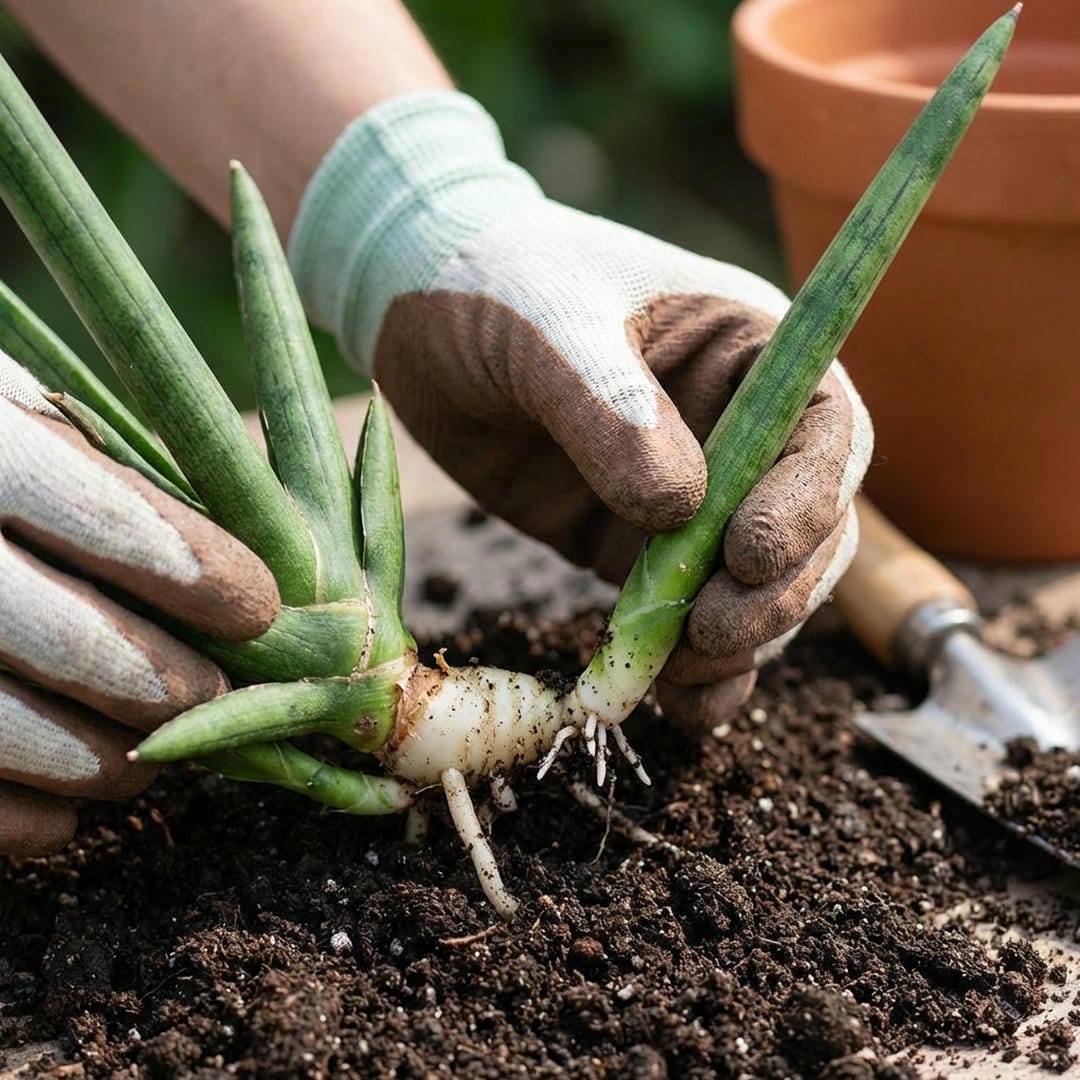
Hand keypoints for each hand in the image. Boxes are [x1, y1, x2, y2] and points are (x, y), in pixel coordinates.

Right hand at [0, 354, 278, 856]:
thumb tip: (245, 555)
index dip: (196, 572)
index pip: (104, 516)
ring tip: (143, 765)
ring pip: (3, 727)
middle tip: (209, 698)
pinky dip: (18, 820)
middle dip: (164, 684)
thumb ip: (93, 467)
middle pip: (71, 638)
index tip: (260, 609)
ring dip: (98, 763)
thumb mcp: (4, 419)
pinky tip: (59, 817)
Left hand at [289, 92, 871, 728]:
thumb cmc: (492, 286)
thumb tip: (680, 507)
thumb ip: (609, 404)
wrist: (419, 319)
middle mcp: (736, 429)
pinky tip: (674, 703)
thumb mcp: (545, 324)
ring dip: (736, 643)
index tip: (750, 554)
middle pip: (809, 527)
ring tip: (679, 675)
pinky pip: (684, 614)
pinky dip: (692, 667)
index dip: (810, 500)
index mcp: (747, 349)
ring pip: (756, 587)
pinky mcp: (634, 544)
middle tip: (706, 633)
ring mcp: (692, 494)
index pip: (824, 431)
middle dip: (773, 592)